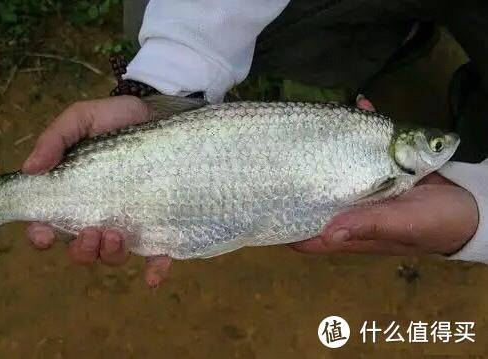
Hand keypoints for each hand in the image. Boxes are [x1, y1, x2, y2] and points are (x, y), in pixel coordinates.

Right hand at [23, 96, 171, 286]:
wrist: (160, 114)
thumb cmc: (116, 119)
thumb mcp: (81, 118)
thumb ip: (55, 138)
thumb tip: (29, 169)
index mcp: (74, 195)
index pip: (49, 225)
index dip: (41, 236)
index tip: (44, 233)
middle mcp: (98, 215)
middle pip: (81, 250)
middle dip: (82, 250)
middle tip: (93, 231)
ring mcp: (129, 223)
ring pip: (113, 256)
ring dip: (111, 255)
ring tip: (118, 234)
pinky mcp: (158, 225)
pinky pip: (156, 256)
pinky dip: (154, 271)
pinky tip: (154, 276)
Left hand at [289, 96, 478, 255]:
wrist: (474, 206)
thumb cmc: (437, 223)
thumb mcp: (403, 225)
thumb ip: (366, 225)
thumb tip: (325, 233)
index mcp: (352, 230)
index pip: (307, 233)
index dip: (283, 224)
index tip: (262, 205)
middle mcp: (351, 210)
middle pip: (314, 198)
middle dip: (295, 181)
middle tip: (274, 157)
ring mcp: (364, 188)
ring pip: (334, 170)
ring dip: (323, 151)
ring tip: (307, 127)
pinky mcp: (381, 168)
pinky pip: (365, 148)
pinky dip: (361, 129)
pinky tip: (360, 106)